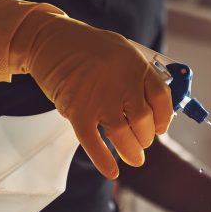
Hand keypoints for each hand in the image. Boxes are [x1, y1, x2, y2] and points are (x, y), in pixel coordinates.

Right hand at [0, 0, 172, 178]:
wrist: (46, 40)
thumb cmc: (84, 46)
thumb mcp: (120, 50)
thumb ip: (138, 74)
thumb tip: (155, 105)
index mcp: (136, 65)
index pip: (162, 98)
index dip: (164, 118)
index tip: (160, 127)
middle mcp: (122, 81)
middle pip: (144, 120)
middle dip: (145, 136)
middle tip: (142, 142)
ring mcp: (99, 97)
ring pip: (124, 134)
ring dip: (132, 151)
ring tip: (135, 158)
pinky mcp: (77, 110)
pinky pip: (93, 142)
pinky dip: (103, 160)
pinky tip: (112, 172)